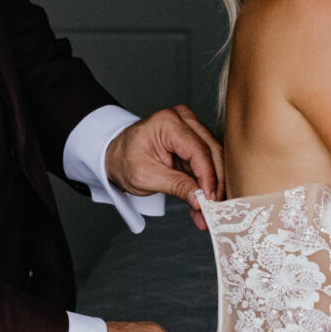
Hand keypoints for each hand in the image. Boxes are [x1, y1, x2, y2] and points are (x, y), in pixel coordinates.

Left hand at [103, 105, 225, 227]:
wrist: (114, 156)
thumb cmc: (124, 160)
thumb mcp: (146, 177)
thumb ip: (176, 186)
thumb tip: (200, 200)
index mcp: (168, 122)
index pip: (198, 150)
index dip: (208, 177)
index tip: (211, 200)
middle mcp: (183, 119)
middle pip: (211, 152)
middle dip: (214, 184)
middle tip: (215, 210)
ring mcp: (189, 128)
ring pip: (212, 159)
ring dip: (211, 187)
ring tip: (207, 212)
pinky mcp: (192, 141)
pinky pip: (205, 163)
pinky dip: (204, 184)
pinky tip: (202, 203)